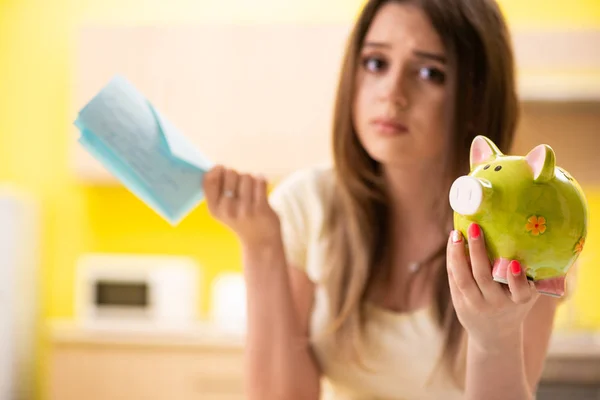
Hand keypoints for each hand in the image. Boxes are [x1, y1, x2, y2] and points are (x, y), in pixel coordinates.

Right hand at [203, 166, 280, 247]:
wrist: (261, 242)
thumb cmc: (241, 219)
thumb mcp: (223, 209)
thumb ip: (218, 190)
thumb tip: (217, 166)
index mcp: (214, 208)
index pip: (209, 179)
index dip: (217, 169)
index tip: (222, 170)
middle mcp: (227, 209)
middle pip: (230, 173)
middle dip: (237, 175)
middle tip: (241, 187)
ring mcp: (244, 209)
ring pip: (247, 176)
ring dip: (251, 180)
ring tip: (252, 193)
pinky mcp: (260, 209)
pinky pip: (260, 181)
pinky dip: (262, 181)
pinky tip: (261, 190)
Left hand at [446, 223, 539, 350]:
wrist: (494, 335)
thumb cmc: (514, 305)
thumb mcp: (527, 295)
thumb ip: (531, 276)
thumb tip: (537, 239)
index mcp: (518, 302)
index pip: (521, 293)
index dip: (517, 280)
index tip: (515, 263)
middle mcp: (496, 304)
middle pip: (484, 278)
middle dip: (478, 252)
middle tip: (475, 228)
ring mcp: (475, 304)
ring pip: (463, 278)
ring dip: (458, 254)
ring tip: (456, 233)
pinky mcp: (459, 302)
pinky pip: (453, 278)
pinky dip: (452, 260)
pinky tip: (452, 242)